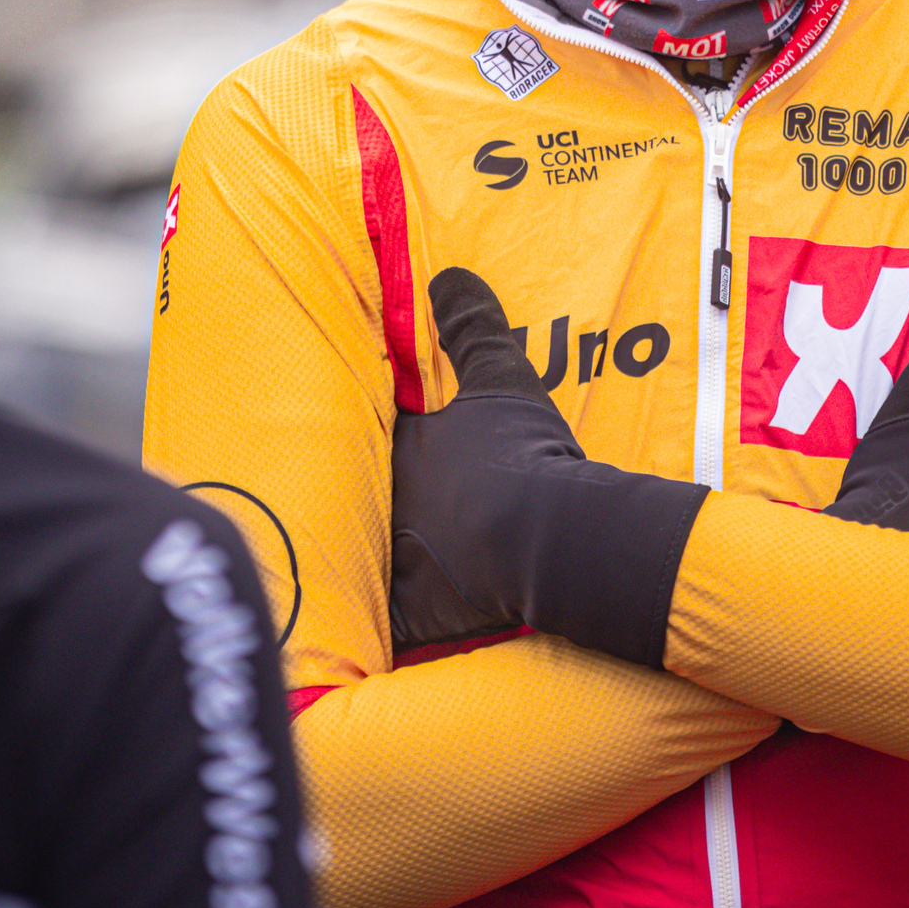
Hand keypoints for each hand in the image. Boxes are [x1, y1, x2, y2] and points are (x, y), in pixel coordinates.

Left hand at [390, 268, 706, 665]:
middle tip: (373, 500)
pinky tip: (375, 631)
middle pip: (360, 502)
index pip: (369, 439)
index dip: (369, 438)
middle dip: (362, 500)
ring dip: (372, 559)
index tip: (380, 437)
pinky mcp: (415, 615)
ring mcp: (399, 563)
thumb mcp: (500, 376)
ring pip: (368, 562)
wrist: (548, 535)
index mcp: (403, 450)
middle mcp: (388, 507)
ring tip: (377, 560)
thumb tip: (449, 277)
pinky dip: (383, 627)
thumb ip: (472, 325)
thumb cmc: (520, 452)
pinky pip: (387, 624)